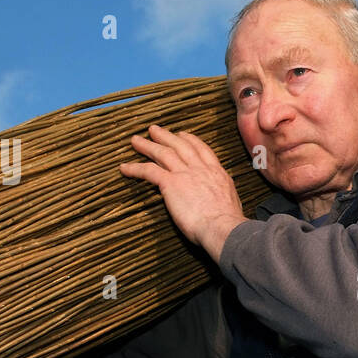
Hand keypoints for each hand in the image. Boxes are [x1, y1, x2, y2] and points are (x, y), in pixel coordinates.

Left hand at [120, 124, 246, 262]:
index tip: (182, 135)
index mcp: (217, 173)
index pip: (202, 150)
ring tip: (135, 141)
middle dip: (166, 136)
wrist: (223, 226)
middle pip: (180, 146)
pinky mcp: (171, 183)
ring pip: (163, 153)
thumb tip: (223, 203)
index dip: (190, 140)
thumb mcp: (232, 202)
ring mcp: (185, 174)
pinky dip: (135, 168)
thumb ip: (223, 196)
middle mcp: (201, 169)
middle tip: (154, 130)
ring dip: (147, 145)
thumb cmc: (228, 223)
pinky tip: (125, 168)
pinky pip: (149, 171)